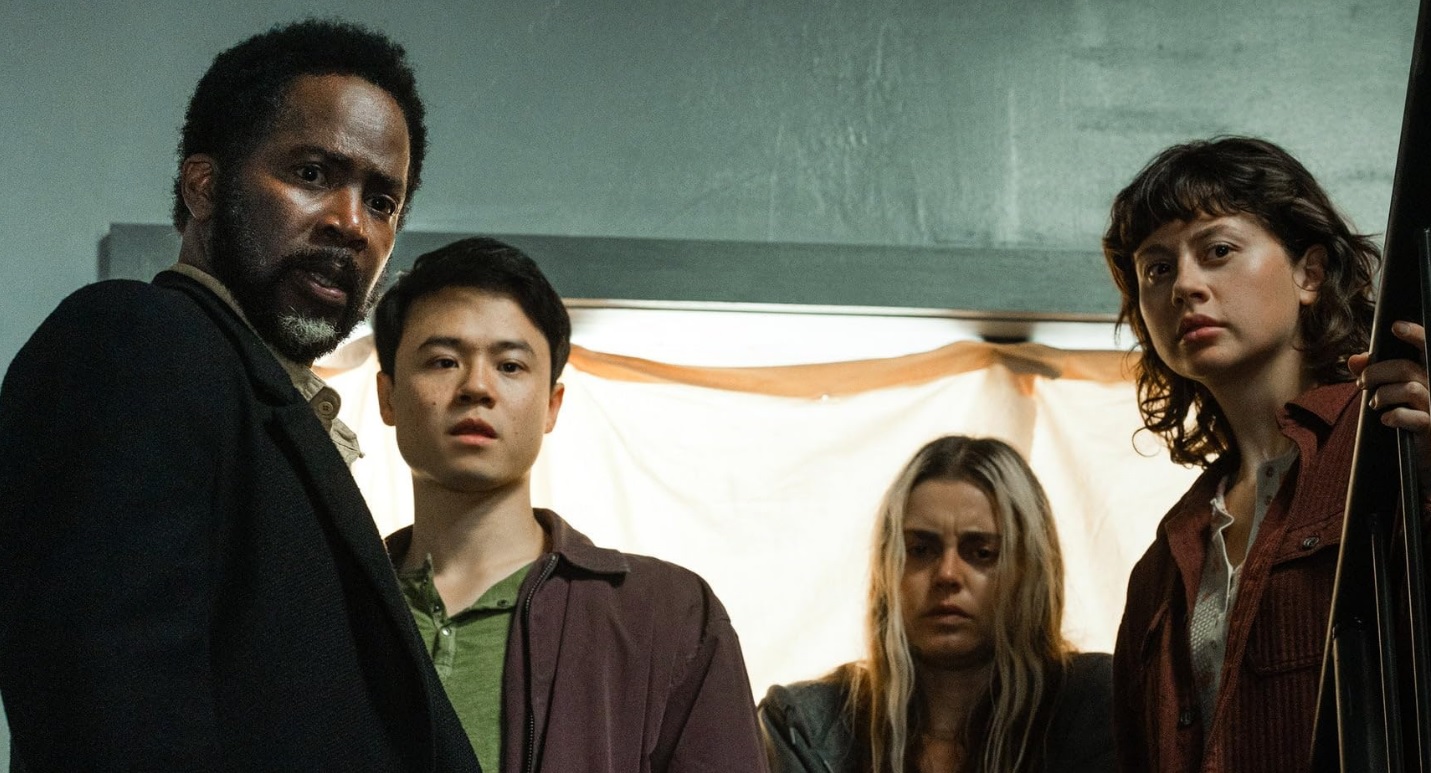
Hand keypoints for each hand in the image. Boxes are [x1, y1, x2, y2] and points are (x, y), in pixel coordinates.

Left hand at [1350, 321, 1430, 477]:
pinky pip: (1410, 416)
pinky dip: (1393, 416)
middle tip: (1361, 383)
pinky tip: (1386, 420)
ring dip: (1382, 395)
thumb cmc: (1407, 414)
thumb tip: (1355, 359)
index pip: (1427, 346)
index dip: (1415, 333)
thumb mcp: (1391, 390)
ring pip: (1408, 389)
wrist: (1423, 450)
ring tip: (1375, 403)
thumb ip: (1375, 371)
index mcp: (1428, 372)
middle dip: (1375, 373)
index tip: (1395, 327)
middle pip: (1405, 367)